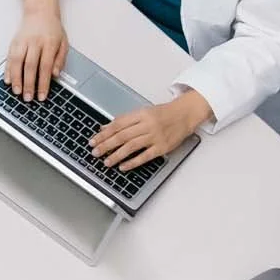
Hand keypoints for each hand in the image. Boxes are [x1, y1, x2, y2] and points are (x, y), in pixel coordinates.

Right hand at [5, 0, 68, 99]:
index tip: (42, 95)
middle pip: (30, 66)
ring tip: (17, 91)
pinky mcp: (14, 42)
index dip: (43, 83)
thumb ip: (60, 59)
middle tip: (28, 98)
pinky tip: (8, 80)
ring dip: (16, 78)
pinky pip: (9, 57)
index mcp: (49, 43)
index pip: (45, 66)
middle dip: (28, 84)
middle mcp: (34, 42)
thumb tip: (55, 74)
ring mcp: (22, 42)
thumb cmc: (53, 29)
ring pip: (17, 62)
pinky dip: (7, 70)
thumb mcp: (64, 43)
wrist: (40, 11)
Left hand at [92, 90, 211, 170]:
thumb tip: (106, 127)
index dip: (104, 133)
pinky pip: (145, 156)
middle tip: (95, 152)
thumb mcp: (143, 112)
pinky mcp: (162, 147)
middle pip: (122, 136)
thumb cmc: (164, 114)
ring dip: (117, 155)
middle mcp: (147, 124)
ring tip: (107, 162)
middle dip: (106, 145)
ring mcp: (155, 136)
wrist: (185, 114)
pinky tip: (123, 166)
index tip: (94, 140)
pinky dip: (133, 162)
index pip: (118, 124)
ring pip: (131, 146)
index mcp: (141, 114)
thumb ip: (125, 120)